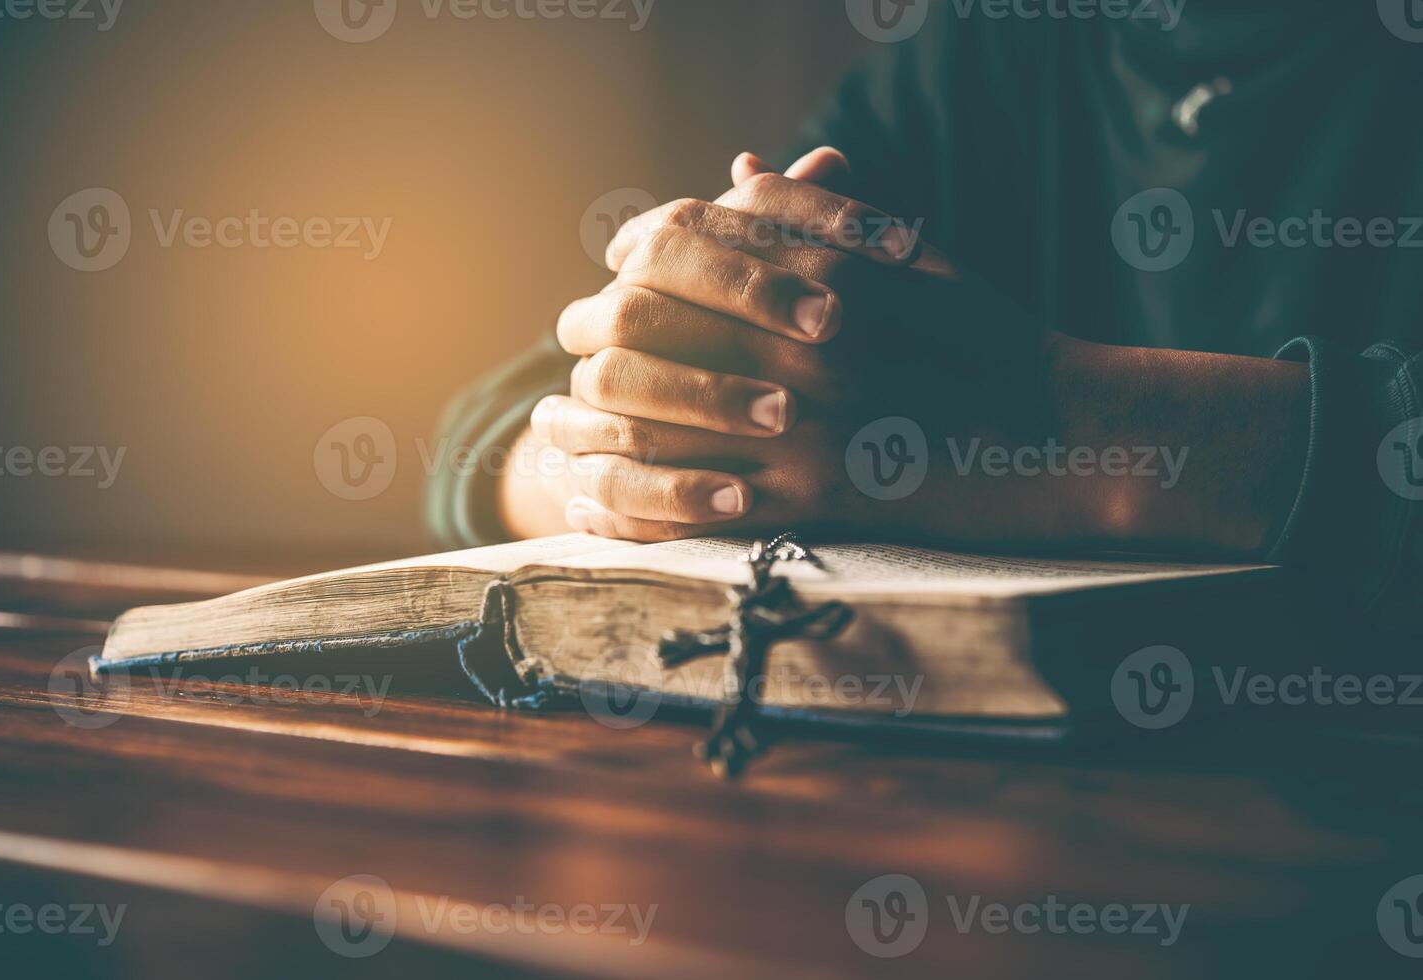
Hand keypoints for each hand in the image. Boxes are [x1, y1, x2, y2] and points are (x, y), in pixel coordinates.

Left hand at [535, 149, 1067, 541]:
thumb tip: (736, 172)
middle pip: (643, 322)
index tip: (614, 264)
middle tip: (575, 335)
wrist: (1059, 435)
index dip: (633, 250)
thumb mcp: (910, 256)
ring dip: (587, 416)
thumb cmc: (984, 337)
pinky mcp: (809, 499)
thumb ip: (818, 214)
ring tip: (558, 420)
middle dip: (592, 326)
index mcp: (820, 270)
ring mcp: (802, 422)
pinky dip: (630, 497)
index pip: (683, 243)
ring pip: (646, 414)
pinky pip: (686, 501)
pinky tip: (598, 494)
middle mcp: (799, 341)